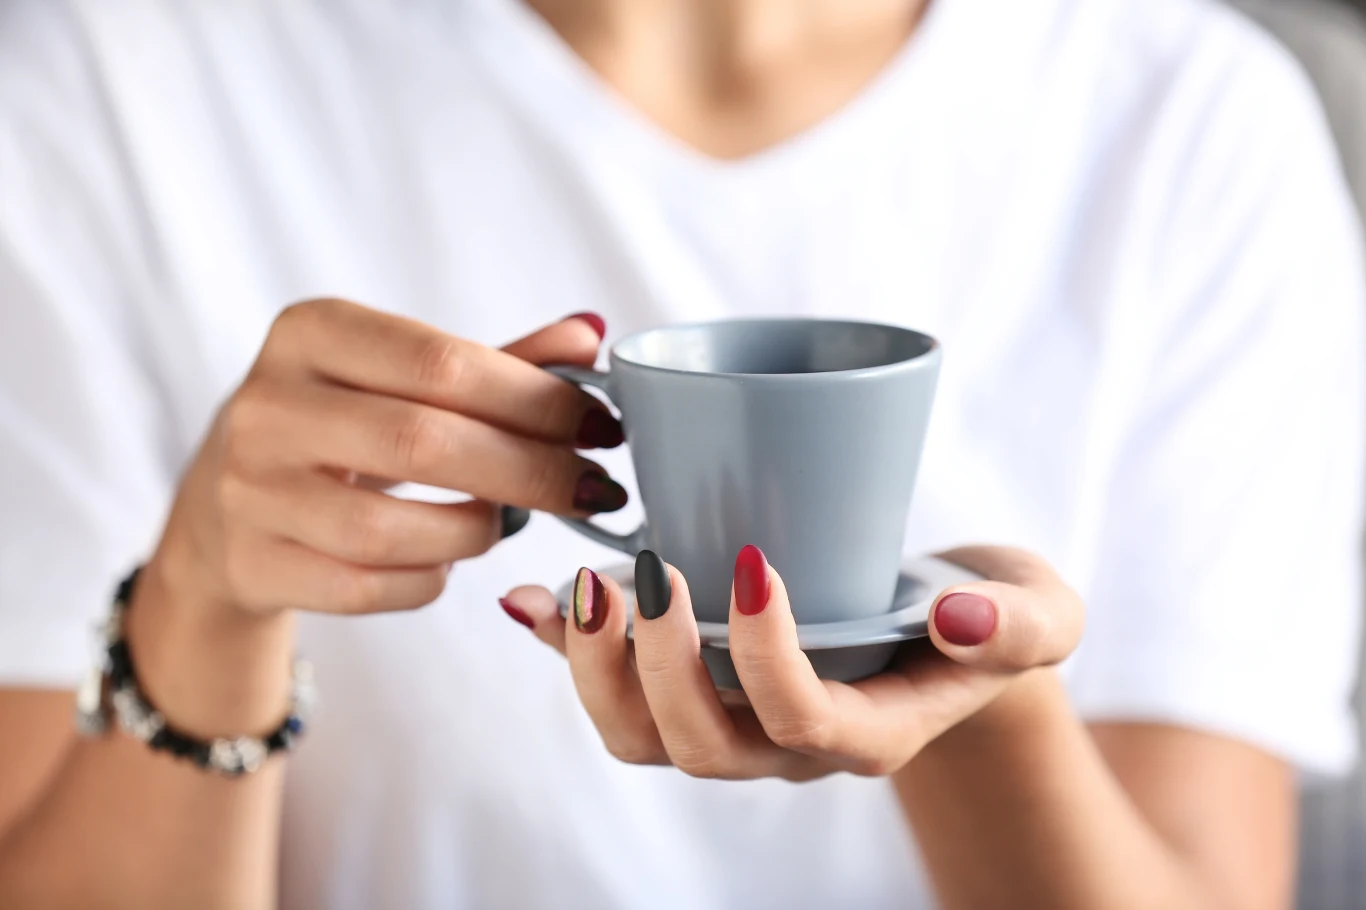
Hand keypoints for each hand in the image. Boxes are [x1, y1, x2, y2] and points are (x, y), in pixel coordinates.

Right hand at [151, 300, 625, 618]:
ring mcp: (250, 491)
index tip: (600, 426)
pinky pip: (369, 587)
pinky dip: (428, 578)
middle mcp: (267, 405)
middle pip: (425, 443)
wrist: (224, 508)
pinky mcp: (253, 564)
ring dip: (478, 531)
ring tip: (509, 519)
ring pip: (394, 530)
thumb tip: (591, 335)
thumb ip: (497, 362)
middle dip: (530, 470)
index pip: (444, 363)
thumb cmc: (341, 427)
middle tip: (591, 487)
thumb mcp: (401, 377)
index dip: (537, 400)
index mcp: (311, 331)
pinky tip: (445, 558)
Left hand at [500, 546, 1083, 779]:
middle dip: (660, 668)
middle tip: (649, 573)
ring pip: (643, 738)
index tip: (757, 561)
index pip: (805, 725)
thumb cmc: (990, 615)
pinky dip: (564, 650)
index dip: (766, 658)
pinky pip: (616, 691)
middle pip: (702, 747)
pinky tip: (528, 599)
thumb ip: (1017, 623)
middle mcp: (791, 745)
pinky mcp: (702, 683)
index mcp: (871, 733)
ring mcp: (739, 720)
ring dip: (596, 669)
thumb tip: (956, 618)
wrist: (948, 626)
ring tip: (580, 586)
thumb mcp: (1037, 611)